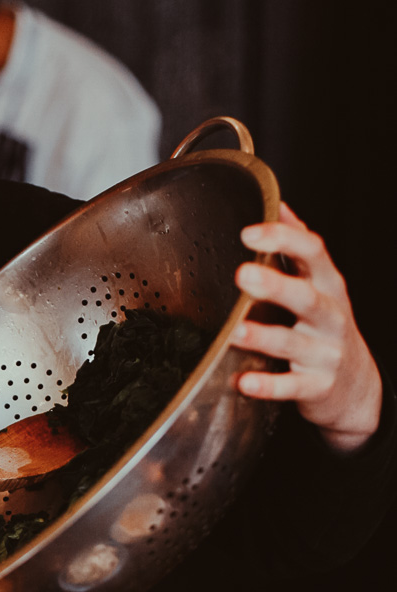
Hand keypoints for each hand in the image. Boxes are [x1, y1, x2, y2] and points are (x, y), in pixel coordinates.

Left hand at [233, 203, 382, 453]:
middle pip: (306, 297)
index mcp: (327, 284)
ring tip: (234, 330)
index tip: (248, 233)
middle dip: (276, 285)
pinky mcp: (316, 387)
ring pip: (293, 343)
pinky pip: (291, 387)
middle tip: (243, 274)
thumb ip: (299, 246)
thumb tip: (278, 204)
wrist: (357, 386)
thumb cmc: (327, 326)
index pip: (313, 253)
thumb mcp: (321, 283)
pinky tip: (243, 382)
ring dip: (262, 336)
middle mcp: (329, 316)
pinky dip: (268, 386)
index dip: (283, 239)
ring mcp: (324, 353)